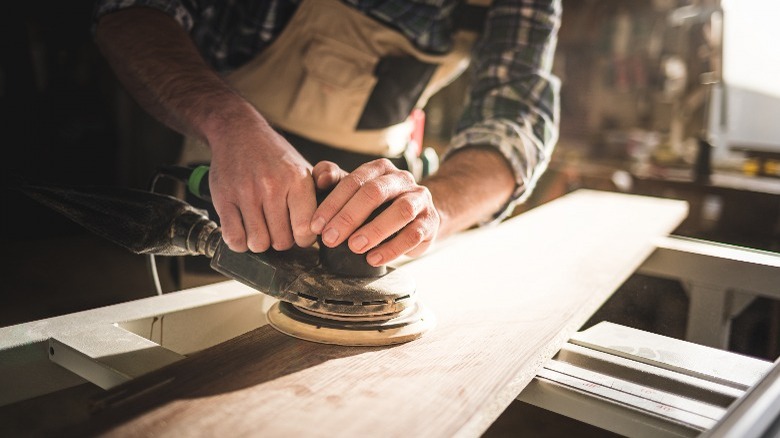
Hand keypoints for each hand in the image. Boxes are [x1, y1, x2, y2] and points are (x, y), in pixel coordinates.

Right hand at [208, 119, 317, 252]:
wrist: (240, 133)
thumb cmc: (276, 158)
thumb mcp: (305, 169)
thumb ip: (321, 193)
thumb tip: (329, 222)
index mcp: (298, 180)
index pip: (306, 230)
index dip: (304, 239)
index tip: (299, 234)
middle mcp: (272, 186)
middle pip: (282, 241)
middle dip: (281, 240)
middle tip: (278, 228)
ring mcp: (246, 192)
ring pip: (258, 243)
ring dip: (260, 242)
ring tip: (262, 229)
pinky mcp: (223, 198)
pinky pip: (234, 238)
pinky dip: (239, 242)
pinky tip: (244, 231)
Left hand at [310, 159, 439, 265]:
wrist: (416, 216)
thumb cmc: (377, 205)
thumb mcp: (354, 190)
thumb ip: (333, 178)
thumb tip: (320, 178)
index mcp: (380, 168)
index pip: (354, 181)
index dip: (333, 203)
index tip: (316, 225)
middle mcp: (402, 179)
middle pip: (376, 192)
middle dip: (349, 216)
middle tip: (330, 238)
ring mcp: (419, 199)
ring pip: (401, 211)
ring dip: (375, 230)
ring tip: (354, 247)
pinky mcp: (430, 222)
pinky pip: (414, 235)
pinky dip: (392, 248)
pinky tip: (373, 259)